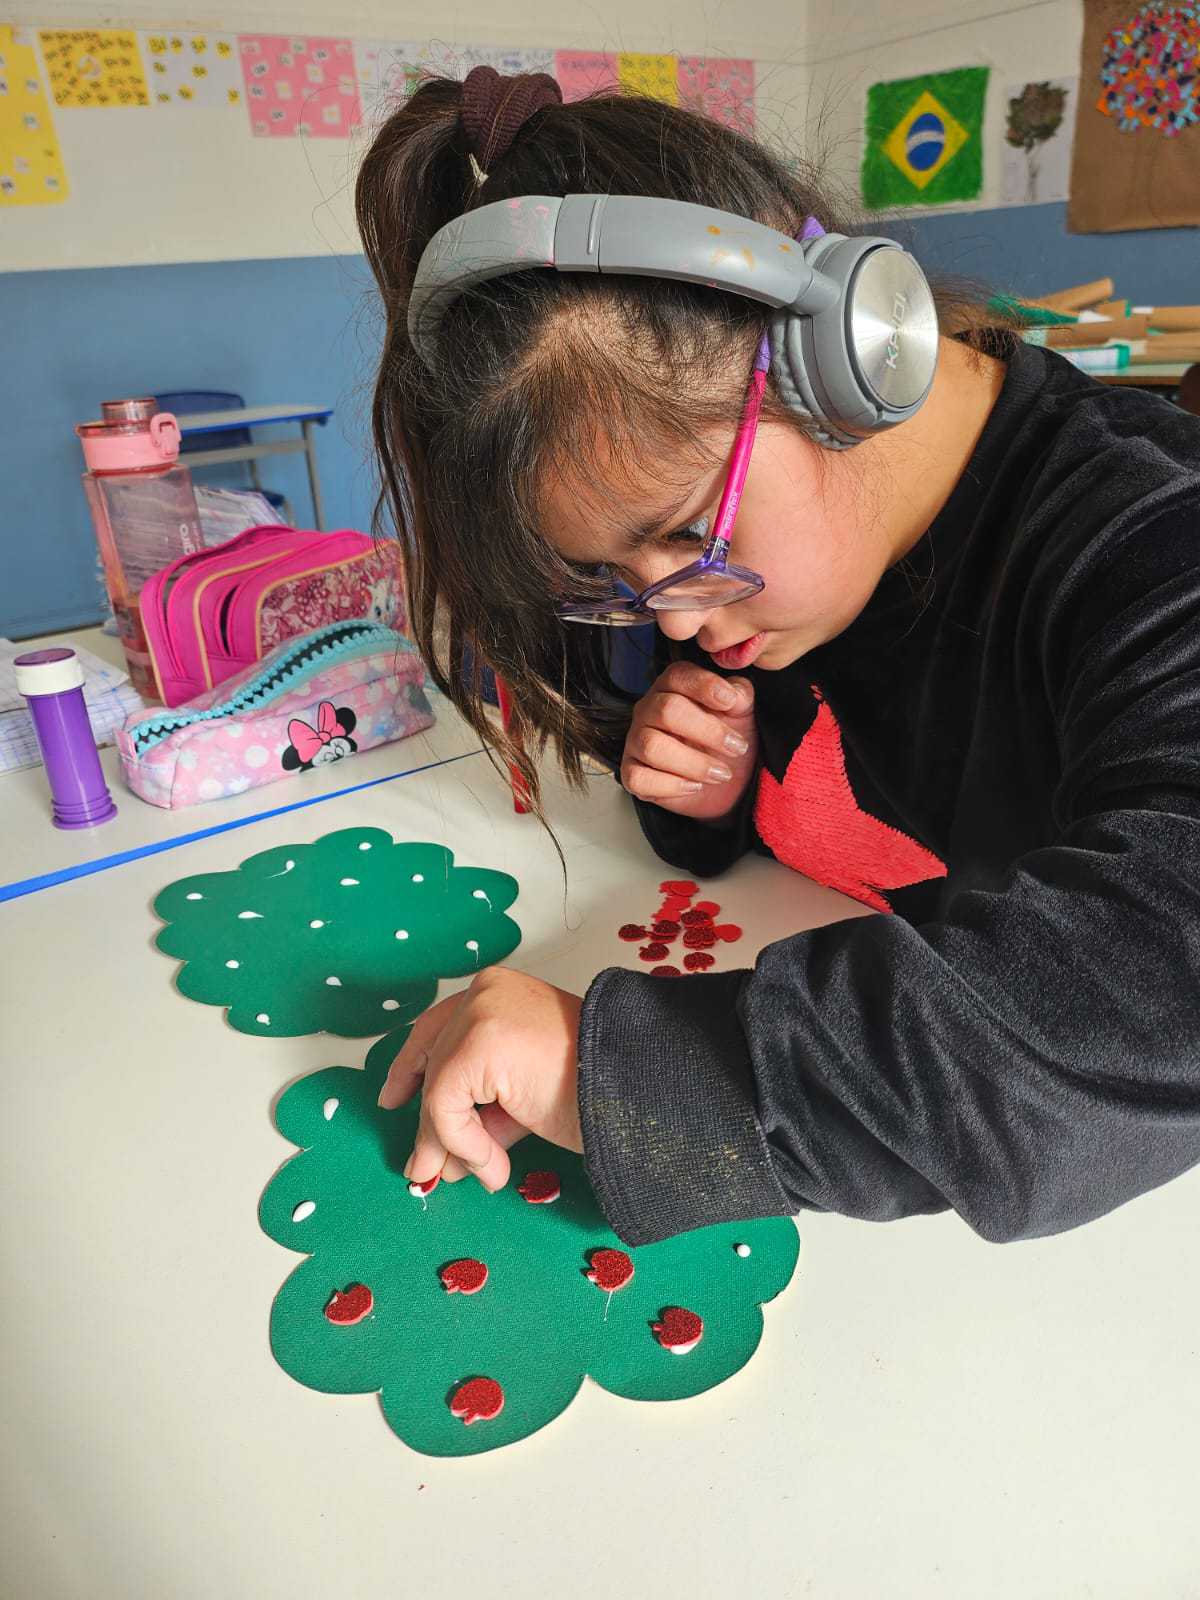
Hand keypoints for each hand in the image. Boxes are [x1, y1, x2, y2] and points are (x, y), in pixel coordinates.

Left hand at [377, 966, 582, 1192]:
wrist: (637, 1089)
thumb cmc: (595, 1090)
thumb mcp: (523, 1096)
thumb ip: (481, 1114)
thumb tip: (435, 1159)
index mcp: (499, 992)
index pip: (438, 1027)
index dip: (411, 1065)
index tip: (395, 1098)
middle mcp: (485, 993)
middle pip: (434, 1061)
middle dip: (430, 1122)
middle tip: (426, 1168)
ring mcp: (480, 1014)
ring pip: (438, 1089)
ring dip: (454, 1143)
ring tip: (484, 1175)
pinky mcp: (479, 1043)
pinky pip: (446, 1106)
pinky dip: (466, 1145)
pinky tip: (495, 1169)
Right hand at [621, 664, 756, 820]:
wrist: (723, 781)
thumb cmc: (726, 740)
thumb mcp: (740, 713)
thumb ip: (739, 695)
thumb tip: (733, 694)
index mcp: (672, 686)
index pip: (678, 675)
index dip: (705, 686)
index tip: (730, 702)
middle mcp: (649, 709)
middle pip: (667, 710)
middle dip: (708, 731)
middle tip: (736, 747)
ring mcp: (636, 740)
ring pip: (653, 747)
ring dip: (694, 764)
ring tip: (720, 773)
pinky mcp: (631, 772)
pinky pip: (639, 778)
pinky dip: (671, 786)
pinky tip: (694, 786)